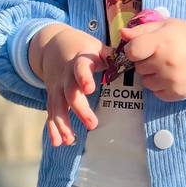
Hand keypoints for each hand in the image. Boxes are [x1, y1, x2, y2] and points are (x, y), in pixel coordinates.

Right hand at [35, 26, 105, 146]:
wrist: (51, 43)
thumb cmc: (81, 47)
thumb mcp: (95, 46)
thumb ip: (111, 55)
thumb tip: (134, 60)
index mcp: (79, 61)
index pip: (80, 69)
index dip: (84, 78)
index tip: (90, 89)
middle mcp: (65, 75)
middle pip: (70, 93)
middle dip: (80, 110)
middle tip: (93, 125)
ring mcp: (57, 87)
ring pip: (58, 107)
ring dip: (63, 124)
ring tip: (70, 140)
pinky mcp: (52, 95)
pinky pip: (51, 113)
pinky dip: (52, 128)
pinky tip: (57, 143)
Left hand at [118, 17, 185, 101]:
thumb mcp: (166, 25)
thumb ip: (142, 30)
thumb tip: (122, 34)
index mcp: (162, 41)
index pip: (132, 51)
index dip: (133, 50)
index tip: (142, 48)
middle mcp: (166, 62)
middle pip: (138, 68)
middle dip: (146, 61)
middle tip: (161, 55)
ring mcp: (172, 80)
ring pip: (146, 82)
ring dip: (152, 75)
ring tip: (167, 66)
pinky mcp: (178, 93)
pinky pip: (156, 93)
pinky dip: (161, 86)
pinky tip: (172, 76)